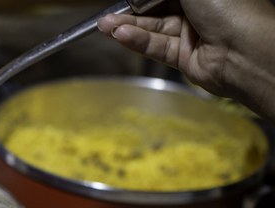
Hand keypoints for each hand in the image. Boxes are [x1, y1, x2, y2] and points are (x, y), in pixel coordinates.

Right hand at [97, 0, 274, 121]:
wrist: (246, 50)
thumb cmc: (230, 8)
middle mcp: (198, 10)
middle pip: (155, 9)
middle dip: (130, 11)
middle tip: (107, 14)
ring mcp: (191, 34)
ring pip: (153, 28)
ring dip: (128, 27)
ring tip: (104, 26)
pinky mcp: (184, 57)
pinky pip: (157, 46)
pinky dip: (138, 41)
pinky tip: (121, 36)